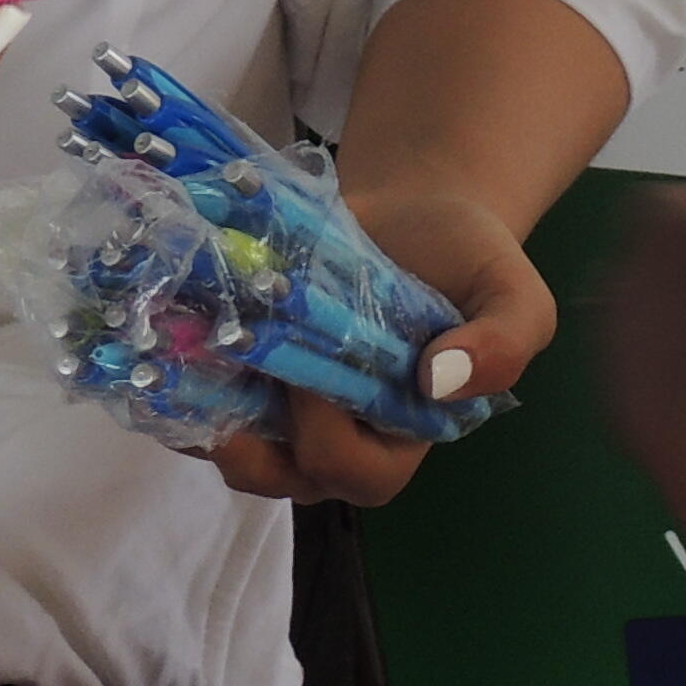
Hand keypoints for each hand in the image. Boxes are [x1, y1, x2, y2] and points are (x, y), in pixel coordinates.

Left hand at [185, 181, 556, 509]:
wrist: (416, 209)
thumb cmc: (467, 261)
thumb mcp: (515, 296)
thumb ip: (504, 345)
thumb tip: (438, 381)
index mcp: (406, 438)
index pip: (353, 472)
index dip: (325, 433)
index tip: (313, 369)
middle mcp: (342, 442)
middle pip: (277, 476)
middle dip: (250, 428)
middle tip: (242, 354)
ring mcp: (286, 416)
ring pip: (228, 448)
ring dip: (200, 407)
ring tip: (189, 353)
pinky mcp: (244, 379)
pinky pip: (195, 406)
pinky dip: (174, 380)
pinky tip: (170, 336)